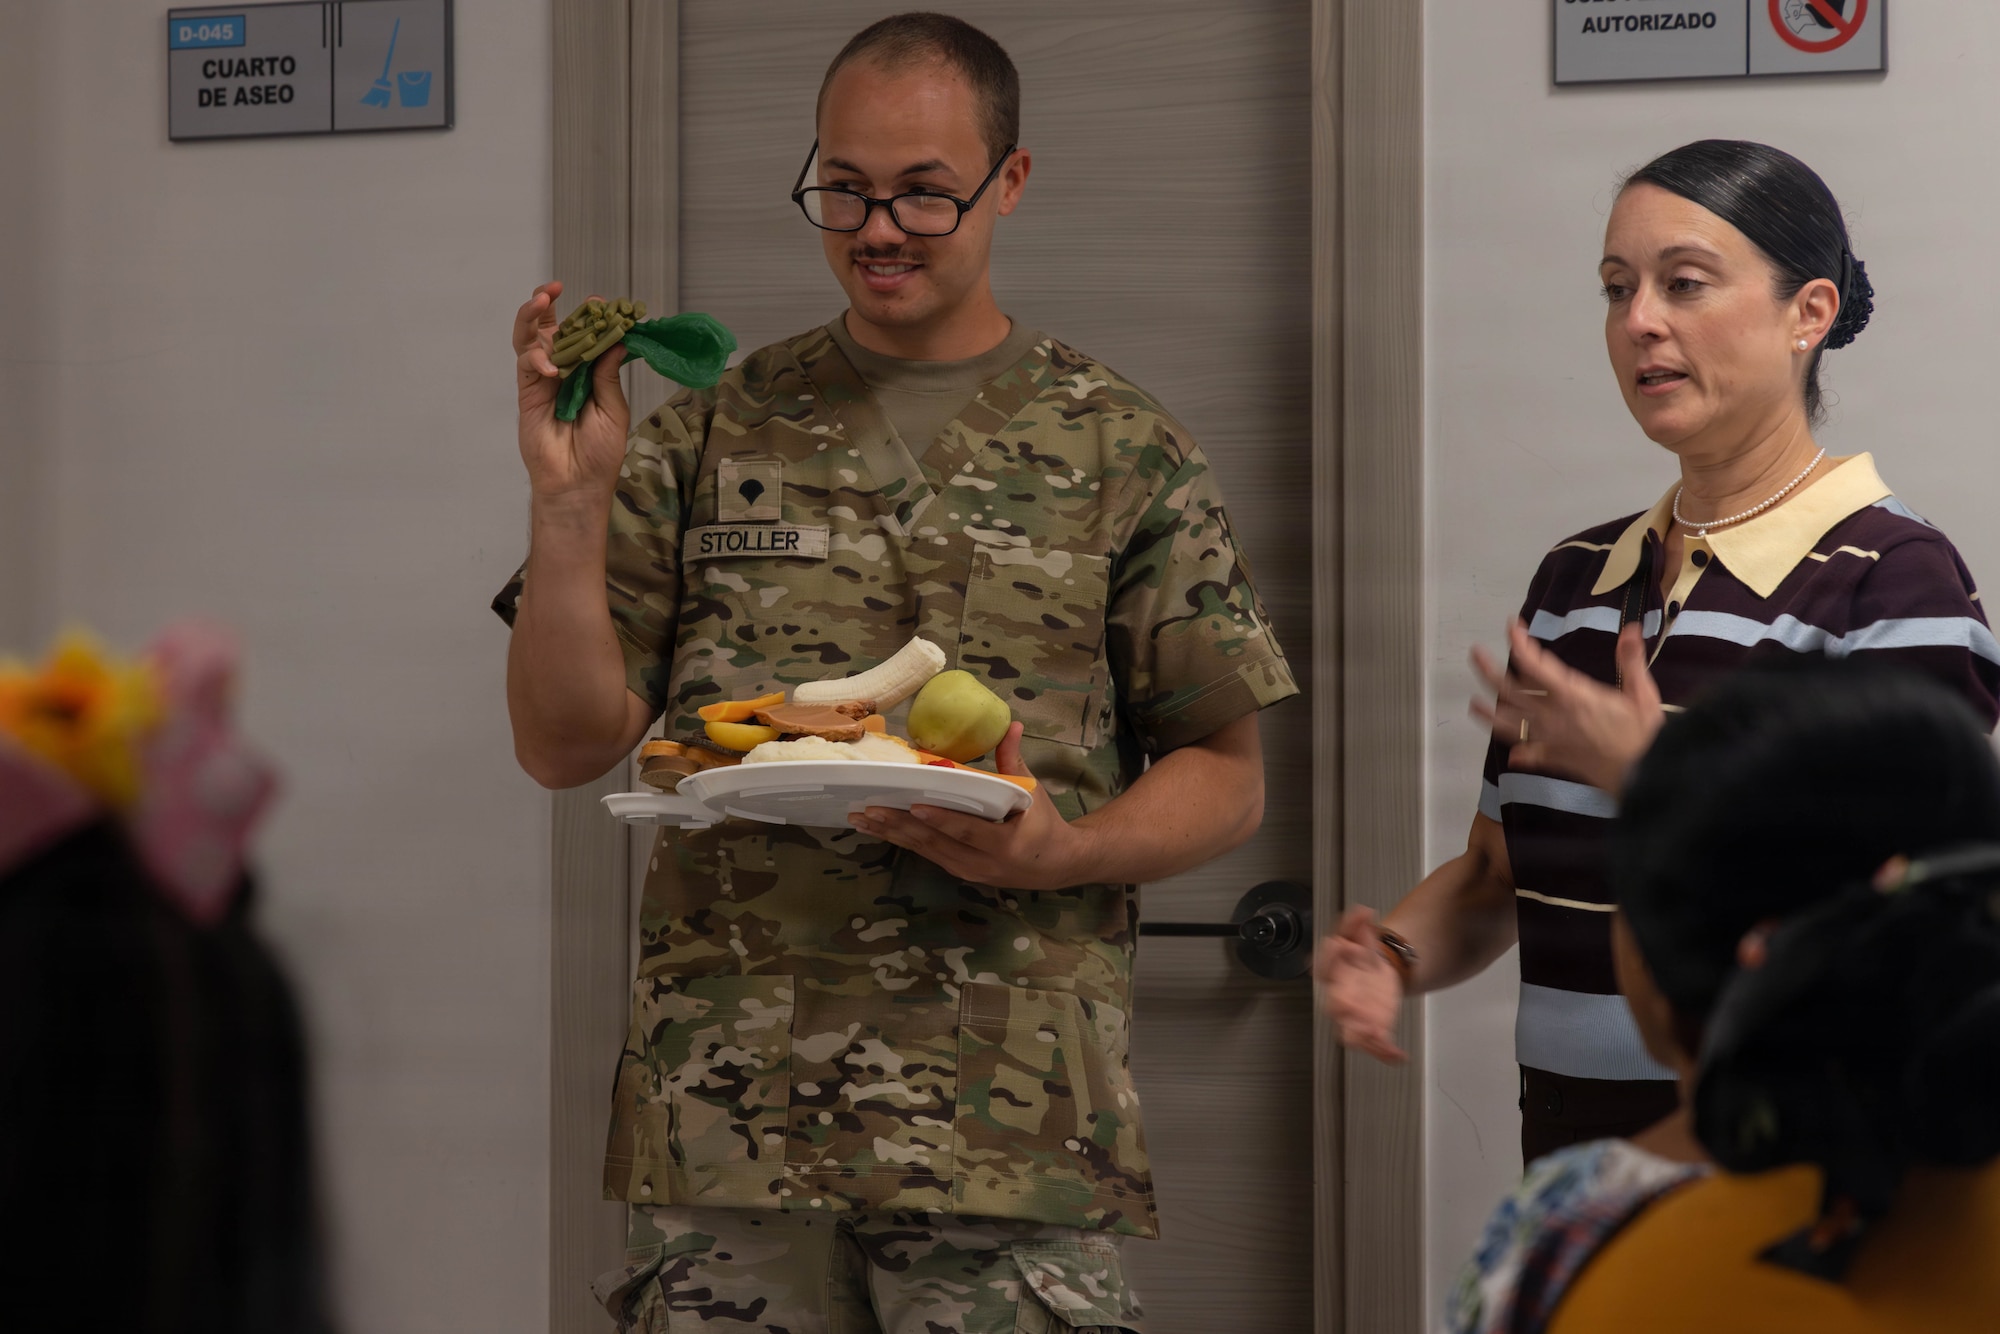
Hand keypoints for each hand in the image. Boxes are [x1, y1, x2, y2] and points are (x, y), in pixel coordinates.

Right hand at [513, 280, 631, 502]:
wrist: (578, 483)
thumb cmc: (600, 452)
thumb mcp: (614, 409)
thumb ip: (608, 375)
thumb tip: (616, 340)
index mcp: (588, 373)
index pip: (584, 336)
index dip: (589, 317)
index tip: (601, 304)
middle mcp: (563, 371)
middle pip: (549, 328)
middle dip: (548, 303)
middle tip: (554, 287)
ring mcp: (542, 380)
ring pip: (529, 339)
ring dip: (532, 316)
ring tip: (541, 299)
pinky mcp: (527, 393)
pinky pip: (526, 365)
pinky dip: (536, 358)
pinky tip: (551, 368)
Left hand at [848, 723, 1092, 890]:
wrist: (1056, 866)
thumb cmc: (1044, 824)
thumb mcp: (1033, 793)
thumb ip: (1014, 761)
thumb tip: (1010, 724)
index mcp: (1005, 844)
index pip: (967, 831)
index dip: (941, 819)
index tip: (914, 805)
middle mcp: (981, 864)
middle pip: (935, 843)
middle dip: (899, 825)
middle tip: (869, 808)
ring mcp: (967, 871)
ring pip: (924, 851)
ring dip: (892, 834)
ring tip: (862, 818)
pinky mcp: (958, 872)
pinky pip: (926, 854)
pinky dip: (902, 841)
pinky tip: (880, 829)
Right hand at [1315, 906, 1407, 1063]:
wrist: (1376, 972)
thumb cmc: (1360, 957)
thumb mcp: (1359, 934)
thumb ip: (1357, 923)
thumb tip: (1362, 910)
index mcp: (1334, 972)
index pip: (1326, 966)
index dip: (1330, 957)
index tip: (1338, 945)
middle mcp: (1340, 997)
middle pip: (1336, 1005)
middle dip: (1343, 1006)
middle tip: (1351, 1005)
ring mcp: (1355, 1017)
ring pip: (1350, 1032)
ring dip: (1362, 1035)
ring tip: (1376, 1035)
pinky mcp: (1371, 1028)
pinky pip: (1374, 1046)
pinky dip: (1385, 1052)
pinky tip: (1399, 1055)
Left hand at [1471, 619, 1662, 792]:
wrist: (1645, 776)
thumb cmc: (1644, 735)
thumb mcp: (1642, 694)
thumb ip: (1631, 660)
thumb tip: (1630, 629)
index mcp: (1574, 696)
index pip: (1537, 666)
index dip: (1520, 645)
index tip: (1511, 627)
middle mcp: (1555, 716)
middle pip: (1513, 692)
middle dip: (1490, 671)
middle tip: (1476, 653)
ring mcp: (1551, 739)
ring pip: (1511, 723)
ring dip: (1490, 713)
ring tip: (1473, 704)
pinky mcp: (1556, 759)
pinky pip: (1530, 754)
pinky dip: (1519, 751)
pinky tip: (1511, 752)